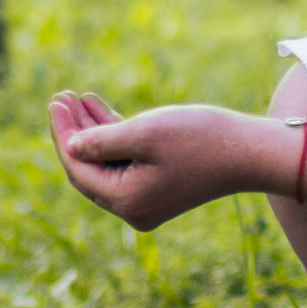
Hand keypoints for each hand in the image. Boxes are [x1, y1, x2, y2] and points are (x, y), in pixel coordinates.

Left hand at [48, 92, 280, 230]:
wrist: (251, 152)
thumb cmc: (200, 139)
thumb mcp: (144, 133)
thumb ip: (101, 140)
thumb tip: (71, 146)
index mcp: (126, 201)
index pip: (79, 168)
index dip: (63, 134)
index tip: (56, 102)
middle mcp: (133, 209)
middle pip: (89, 169)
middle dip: (74, 133)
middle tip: (61, 98)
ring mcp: (148, 202)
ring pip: (107, 165)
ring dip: (92, 132)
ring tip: (78, 99)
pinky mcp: (161, 189)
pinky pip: (127, 165)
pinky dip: (115, 139)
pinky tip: (101, 110)